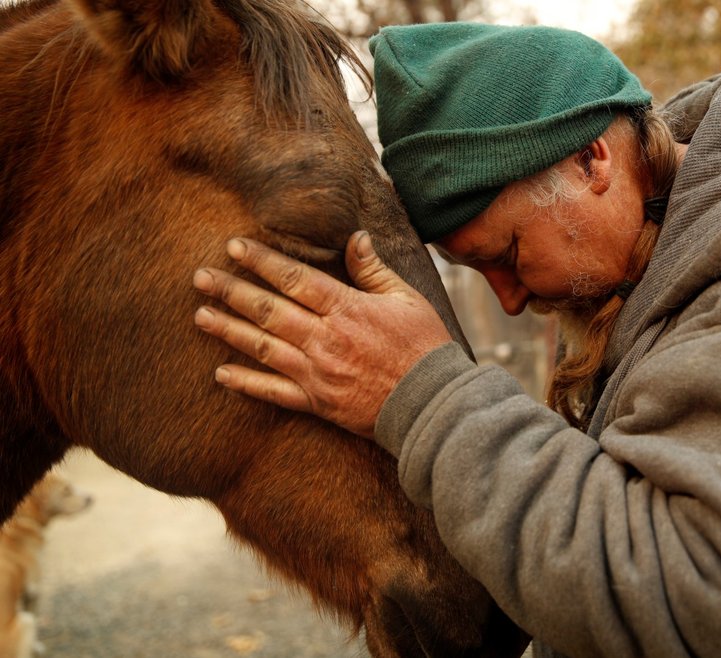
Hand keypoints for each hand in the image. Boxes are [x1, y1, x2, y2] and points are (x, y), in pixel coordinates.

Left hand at [192, 232, 452, 436]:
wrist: (432, 403)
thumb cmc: (425, 347)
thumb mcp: (407, 298)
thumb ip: (374, 270)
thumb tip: (355, 237)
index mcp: (347, 309)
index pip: (294, 278)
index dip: (262, 261)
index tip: (234, 247)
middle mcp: (325, 339)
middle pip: (269, 310)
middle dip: (232, 291)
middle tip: (201, 277)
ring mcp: (318, 373)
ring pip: (264, 347)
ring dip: (229, 330)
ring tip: (200, 315)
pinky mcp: (318, 402)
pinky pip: (274, 393)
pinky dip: (246, 383)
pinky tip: (221, 373)